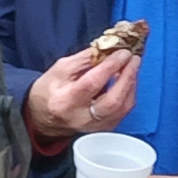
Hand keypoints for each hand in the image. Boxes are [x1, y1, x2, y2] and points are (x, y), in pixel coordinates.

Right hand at [22, 43, 137, 147]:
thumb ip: (84, 59)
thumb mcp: (59, 69)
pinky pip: (123, 112)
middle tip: (134, 59)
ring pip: (122, 108)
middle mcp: (81, 118)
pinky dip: (129, 94)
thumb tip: (107, 48)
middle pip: (112, 101)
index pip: (92, 84)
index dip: (110, 67)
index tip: (122, 52)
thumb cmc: (49, 91)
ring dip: (131, 85)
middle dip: (127, 77)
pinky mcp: (103, 129)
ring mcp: (94, 127)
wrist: (43, 119)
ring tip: (132, 66)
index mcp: (64, 101)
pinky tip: (128, 81)